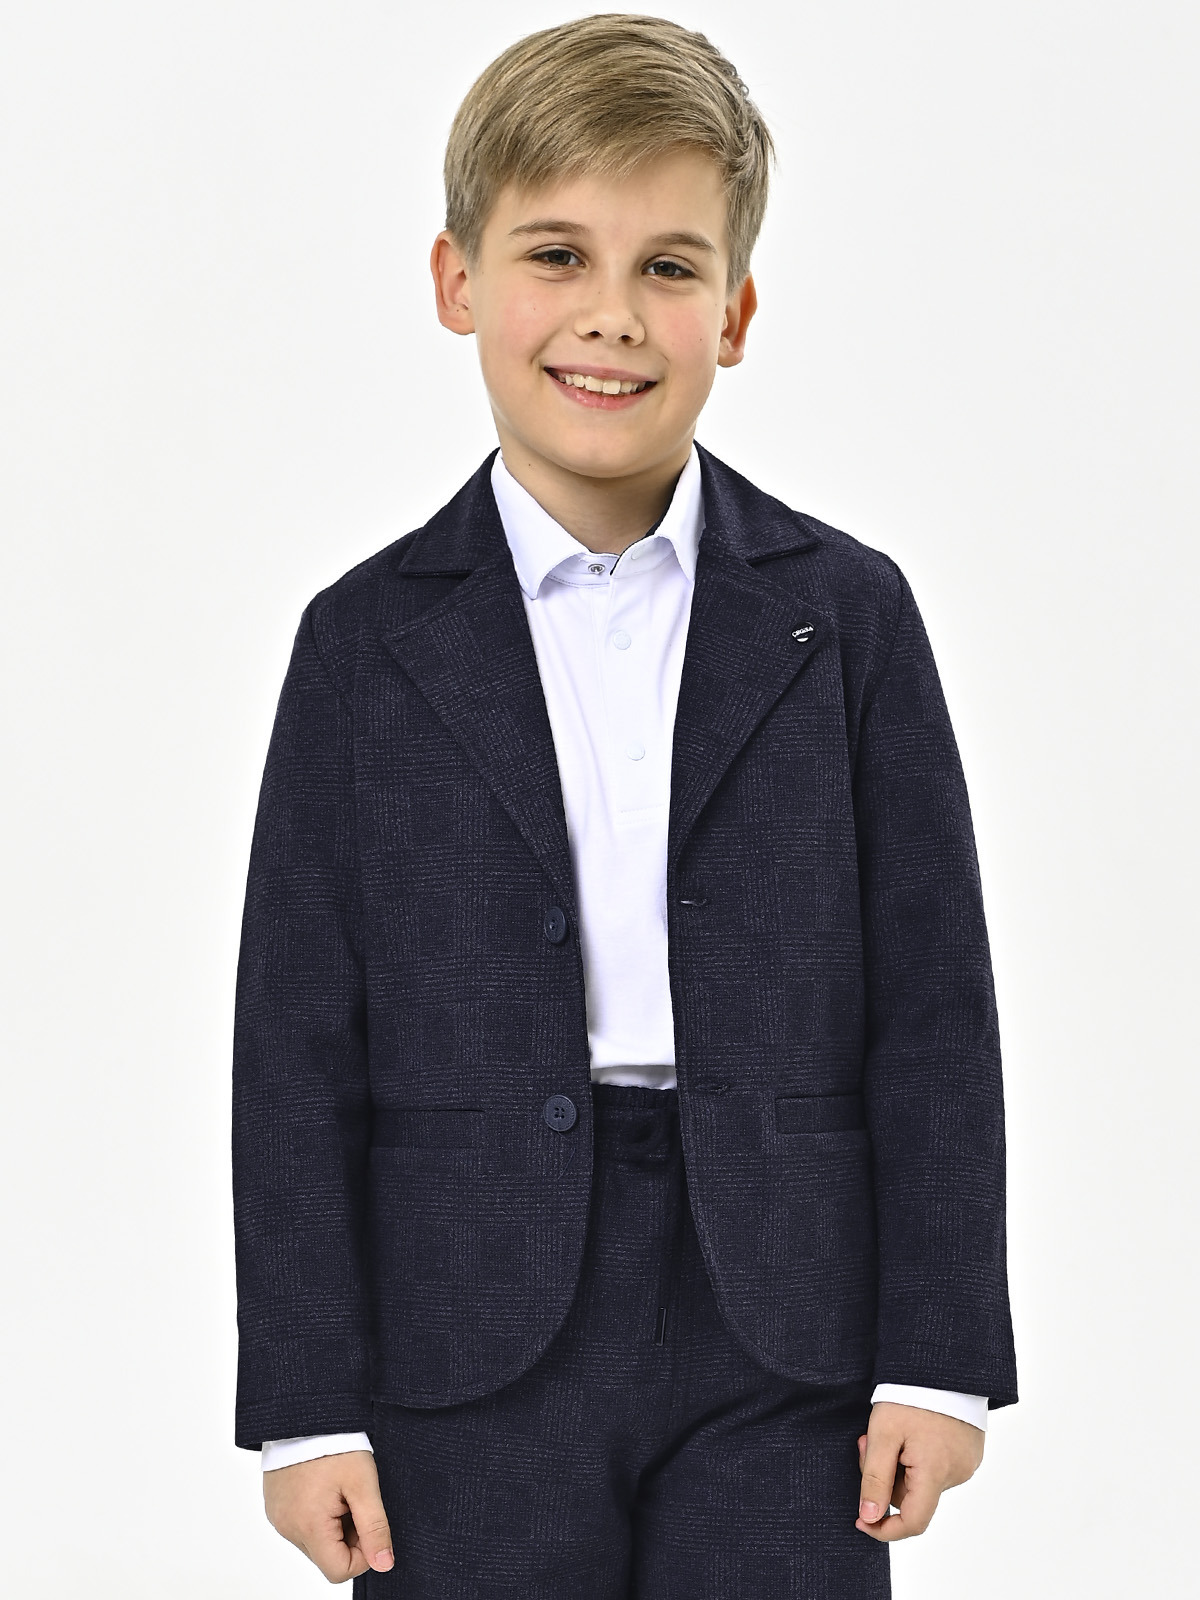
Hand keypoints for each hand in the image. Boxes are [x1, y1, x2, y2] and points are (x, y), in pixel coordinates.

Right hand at [263, 1449, 393, 1582]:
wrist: (305, 1413)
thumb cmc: (334, 1444)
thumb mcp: (363, 1484)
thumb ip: (375, 1527)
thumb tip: (384, 1563)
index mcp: (309, 1527)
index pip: (339, 1571)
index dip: (362, 1554)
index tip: (368, 1522)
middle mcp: (288, 1528)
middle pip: (327, 1557)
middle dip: (348, 1536)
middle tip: (354, 1499)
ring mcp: (278, 1518)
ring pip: (314, 1542)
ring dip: (332, 1525)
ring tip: (337, 1489)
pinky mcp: (275, 1506)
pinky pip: (300, 1525)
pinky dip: (316, 1514)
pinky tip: (323, 1486)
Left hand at [855, 1401, 983, 1540]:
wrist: (942, 1364)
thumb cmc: (910, 1395)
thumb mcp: (883, 1433)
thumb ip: (875, 1478)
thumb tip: (869, 1518)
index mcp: (936, 1472)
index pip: (913, 1522)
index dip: (885, 1529)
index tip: (861, 1521)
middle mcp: (957, 1473)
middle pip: (913, 1497)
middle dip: (887, 1477)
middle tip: (869, 1442)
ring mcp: (967, 1463)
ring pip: (923, 1482)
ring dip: (902, 1465)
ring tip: (895, 1430)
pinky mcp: (970, 1452)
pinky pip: (938, 1467)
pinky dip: (920, 1457)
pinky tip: (914, 1430)